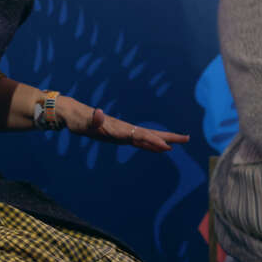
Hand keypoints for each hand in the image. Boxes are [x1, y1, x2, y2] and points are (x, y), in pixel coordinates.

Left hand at [57, 97, 189, 152]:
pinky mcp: (120, 136)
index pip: (141, 135)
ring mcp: (124, 132)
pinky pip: (140, 142)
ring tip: (178, 144)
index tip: (168, 147)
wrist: (74, 114)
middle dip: (169, 137)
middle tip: (187, 138)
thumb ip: (93, 119)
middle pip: (150, 134)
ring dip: (163, 141)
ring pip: (147, 138)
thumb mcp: (84, 121)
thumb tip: (98, 113)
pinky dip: (150, 145)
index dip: (154, 141)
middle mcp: (125, 129)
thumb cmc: (79, 119)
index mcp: (120, 128)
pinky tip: (157, 149)